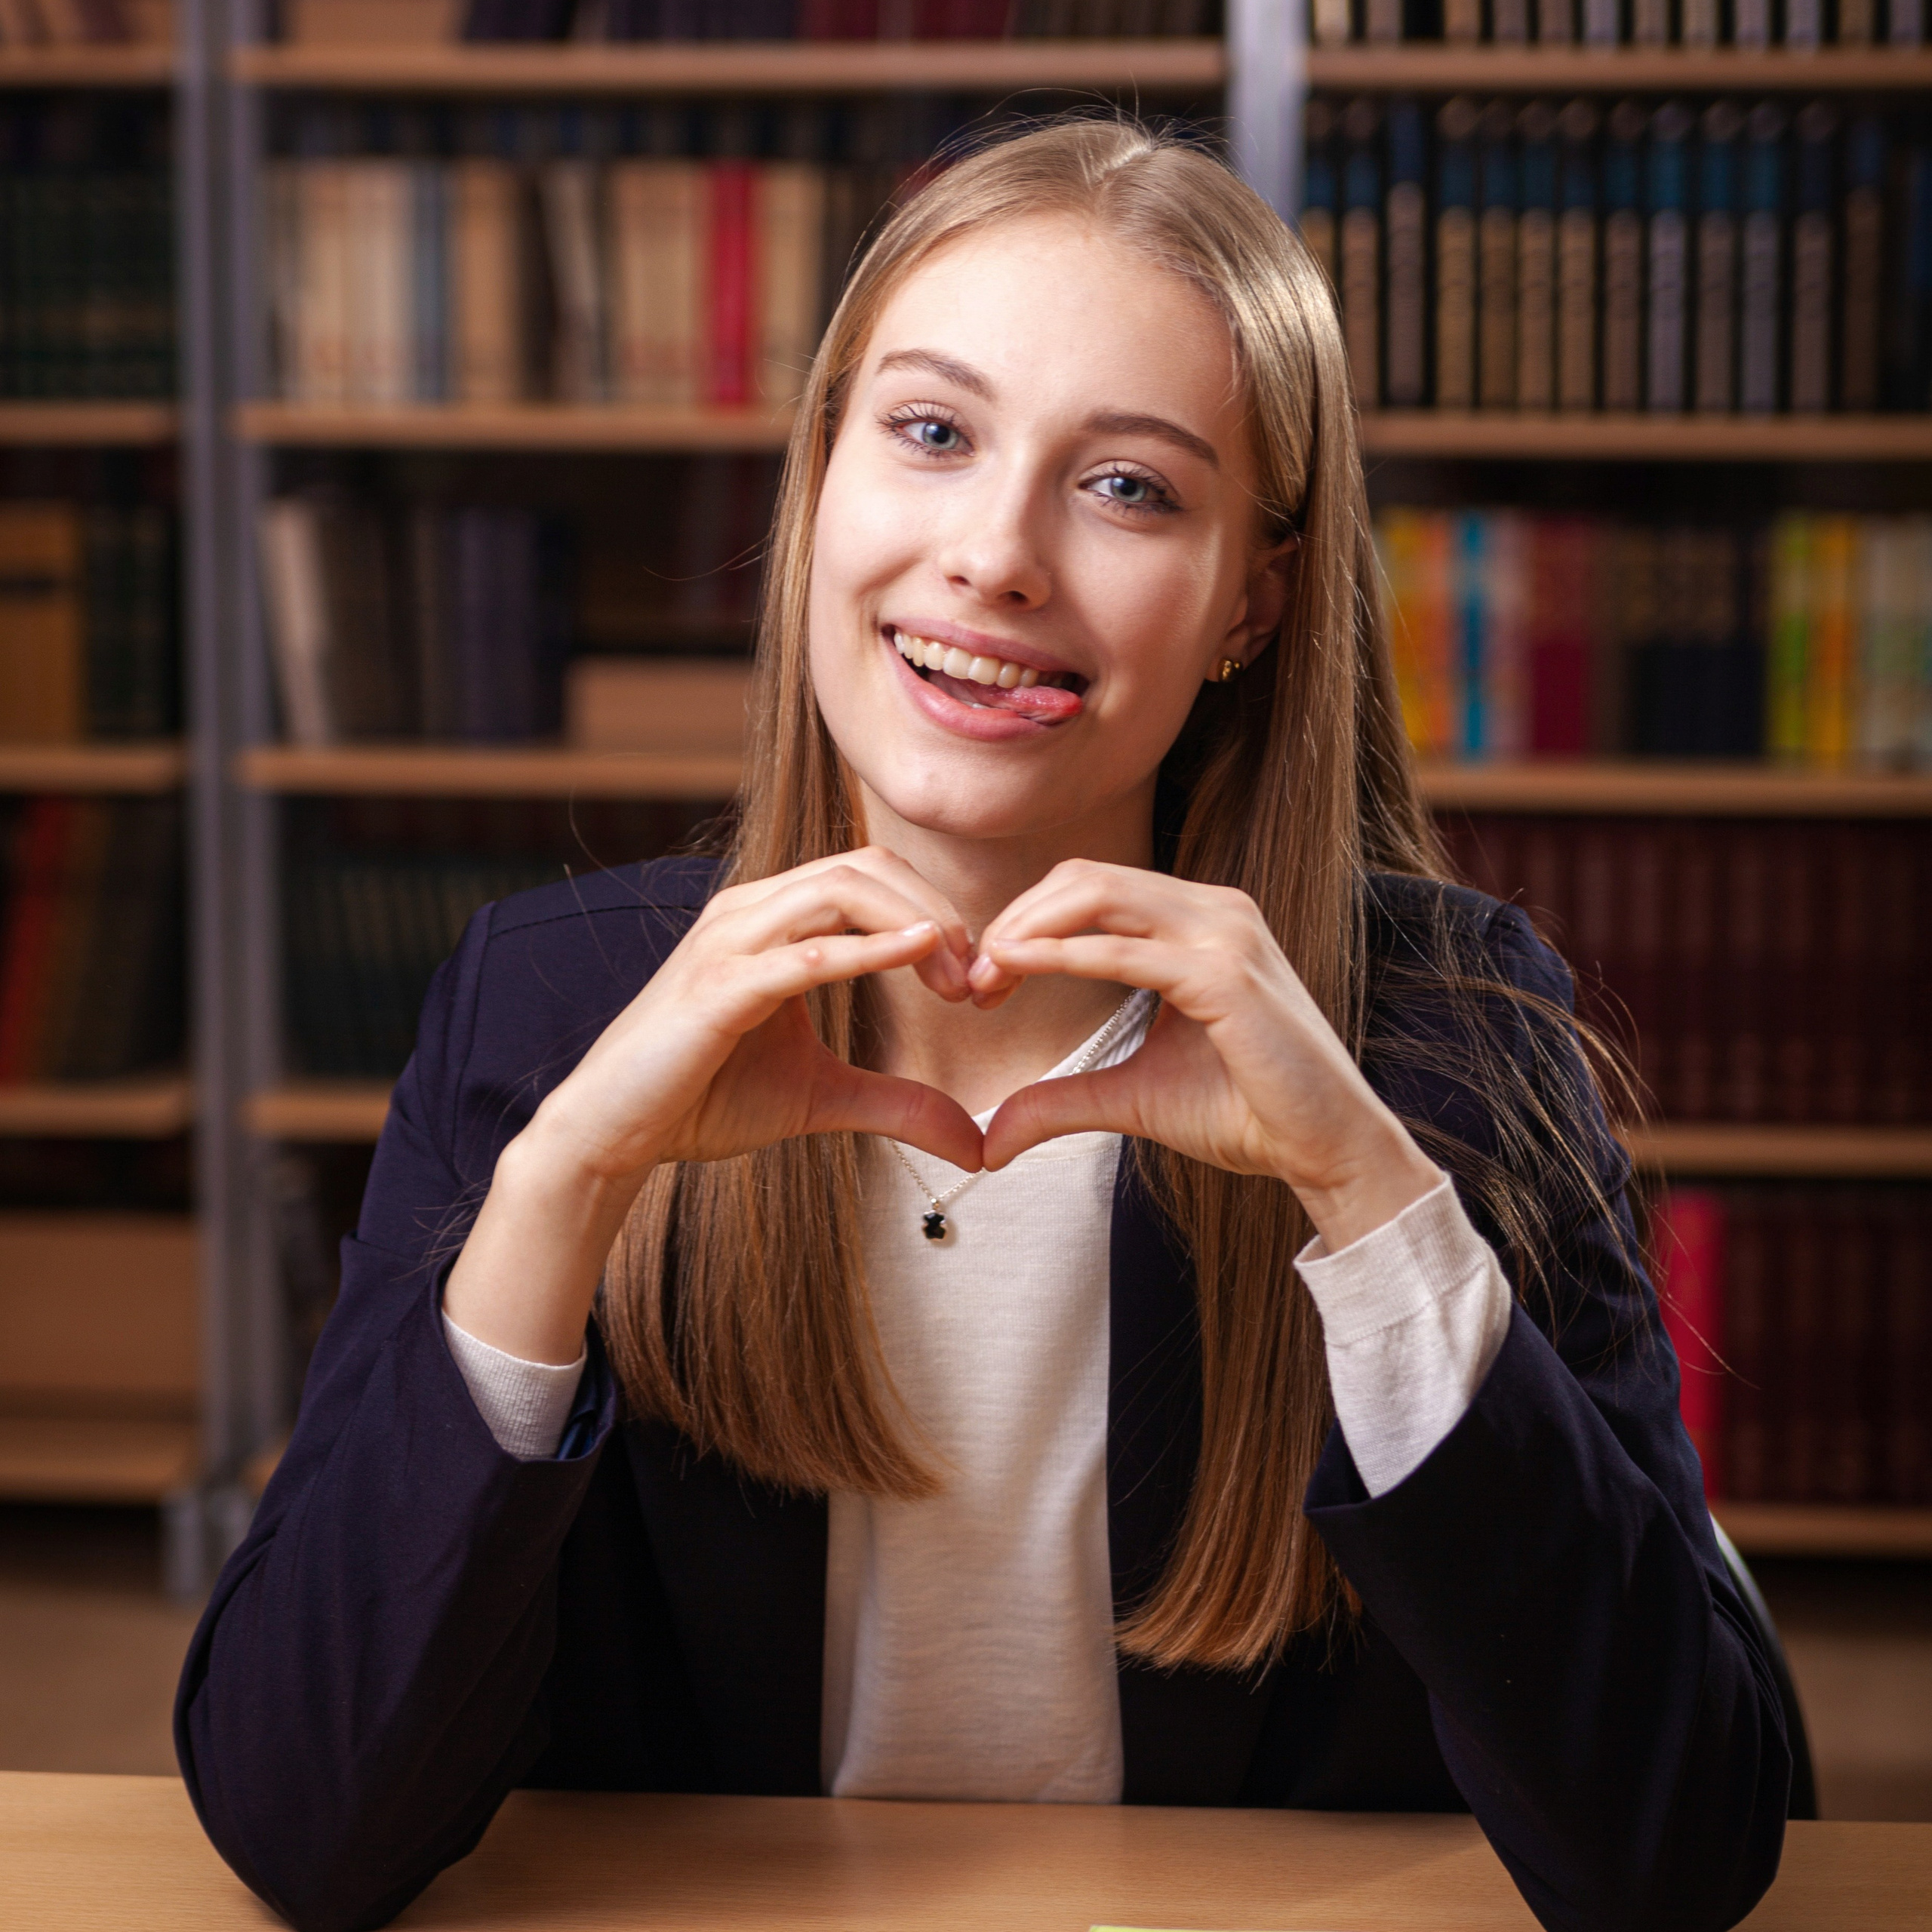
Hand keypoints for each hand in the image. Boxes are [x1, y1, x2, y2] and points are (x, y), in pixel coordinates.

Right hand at [450, 847, 983, 1366]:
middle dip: (938, 911)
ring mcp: (731, 941)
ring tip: (957, 975)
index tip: (976, 981)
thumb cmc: (705, 1100)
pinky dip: (869, 948)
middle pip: (867, 868)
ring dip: (915, 923)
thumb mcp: (823, 1099)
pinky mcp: (719, 986)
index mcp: (774, 919)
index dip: (936, 914)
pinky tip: (918, 955)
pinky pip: (806, 952)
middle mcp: (751, 911)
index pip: (872, 878)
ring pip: (840, 889)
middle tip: (979, 978)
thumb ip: (899, 1106)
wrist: (616, 1133)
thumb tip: (977, 1145)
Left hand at [974, 861, 1440, 1251]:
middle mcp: (1215, 910)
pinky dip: (1064, 955)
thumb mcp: (1131, 1097)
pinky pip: (1127, 951)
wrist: (1325, 1148)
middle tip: (974, 979)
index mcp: (1197, 922)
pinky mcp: (1227, 976)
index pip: (1089, 890)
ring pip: (1100, 895)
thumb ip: (1060, 1101)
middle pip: (1085, 879)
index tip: (985, 981)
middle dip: (1017, 920)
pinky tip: (1018, 969)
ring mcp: (1226, 935)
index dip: (1026, 923)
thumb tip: (988, 1140)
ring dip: (1030, 931)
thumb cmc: (1245, 1112)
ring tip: (987, 977)